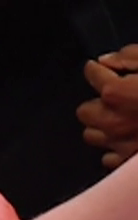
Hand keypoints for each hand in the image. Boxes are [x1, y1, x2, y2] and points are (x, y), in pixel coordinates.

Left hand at [80, 46, 137, 167]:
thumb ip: (131, 57)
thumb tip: (108, 60)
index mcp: (117, 93)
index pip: (92, 74)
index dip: (99, 69)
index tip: (104, 68)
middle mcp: (113, 121)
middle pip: (86, 111)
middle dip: (99, 102)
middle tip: (117, 97)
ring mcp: (122, 145)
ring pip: (94, 135)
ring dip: (105, 126)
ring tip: (125, 118)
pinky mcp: (130, 162)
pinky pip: (111, 157)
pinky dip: (119, 147)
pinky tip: (134, 138)